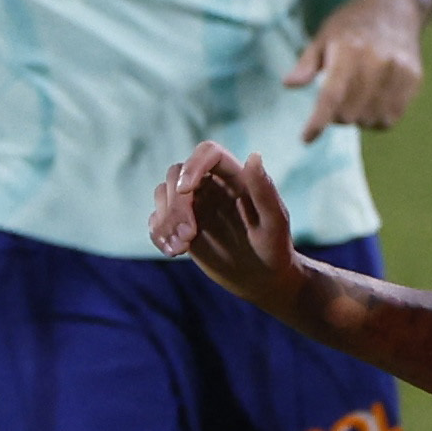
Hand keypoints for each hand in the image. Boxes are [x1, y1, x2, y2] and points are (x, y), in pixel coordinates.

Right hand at [147, 143, 298, 298]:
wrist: (262, 277)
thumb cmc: (274, 247)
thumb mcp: (274, 222)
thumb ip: (264, 190)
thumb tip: (254, 156)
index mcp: (235, 176)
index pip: (207, 152)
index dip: (193, 165)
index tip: (186, 190)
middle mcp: (211, 184)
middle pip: (177, 173)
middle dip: (177, 204)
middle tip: (189, 236)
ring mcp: (193, 204)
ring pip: (162, 192)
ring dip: (166, 220)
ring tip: (181, 247)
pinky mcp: (180, 225)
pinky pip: (157, 218)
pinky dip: (158, 233)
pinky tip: (174, 251)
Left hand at [285, 0, 425, 141]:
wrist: (395, 6)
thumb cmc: (351, 25)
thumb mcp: (323, 36)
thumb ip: (307, 63)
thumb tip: (288, 84)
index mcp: (348, 50)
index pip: (331, 96)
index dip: (318, 122)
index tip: (306, 139)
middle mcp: (376, 61)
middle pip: (349, 114)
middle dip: (337, 116)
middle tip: (338, 98)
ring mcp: (398, 71)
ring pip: (370, 120)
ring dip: (358, 118)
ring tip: (357, 96)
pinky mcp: (413, 78)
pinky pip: (390, 118)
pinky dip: (377, 118)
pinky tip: (373, 100)